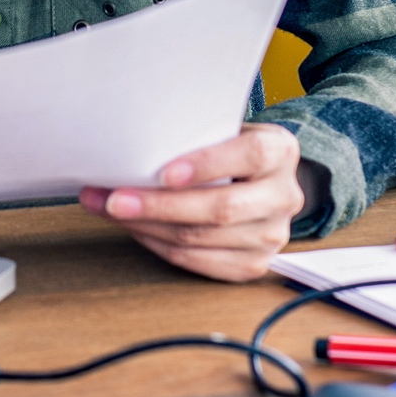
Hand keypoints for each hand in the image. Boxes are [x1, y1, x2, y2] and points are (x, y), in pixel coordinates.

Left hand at [78, 123, 304, 282]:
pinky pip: (195, 260)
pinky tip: (134, 228)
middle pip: (220, 208)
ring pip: (201, 238)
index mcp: (280, 152)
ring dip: (147, 226)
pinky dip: (157, 244)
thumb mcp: (226, 131)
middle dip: (160, 205)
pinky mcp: (251, 264)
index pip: (250, 156)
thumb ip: (198, 136)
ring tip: (111, 211)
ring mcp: (270, 236)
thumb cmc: (231, 152)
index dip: (207, 165)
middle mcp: (283, 196)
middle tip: (115, 199)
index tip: (165, 172)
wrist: (264, 185)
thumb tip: (134, 144)